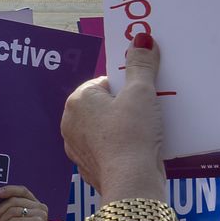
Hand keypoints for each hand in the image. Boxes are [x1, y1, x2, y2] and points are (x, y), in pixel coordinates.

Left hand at [61, 35, 166, 200]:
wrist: (130, 182)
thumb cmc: (132, 134)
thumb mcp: (141, 93)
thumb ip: (141, 65)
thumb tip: (141, 38)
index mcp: (77, 100)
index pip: (105, 82)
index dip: (128, 87)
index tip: (145, 93)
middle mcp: (70, 122)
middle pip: (105, 105)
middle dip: (127, 107)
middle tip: (150, 112)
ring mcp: (77, 146)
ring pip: (105, 128)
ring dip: (126, 128)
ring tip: (148, 132)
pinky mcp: (89, 166)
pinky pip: (108, 149)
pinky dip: (122, 148)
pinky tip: (140, 150)